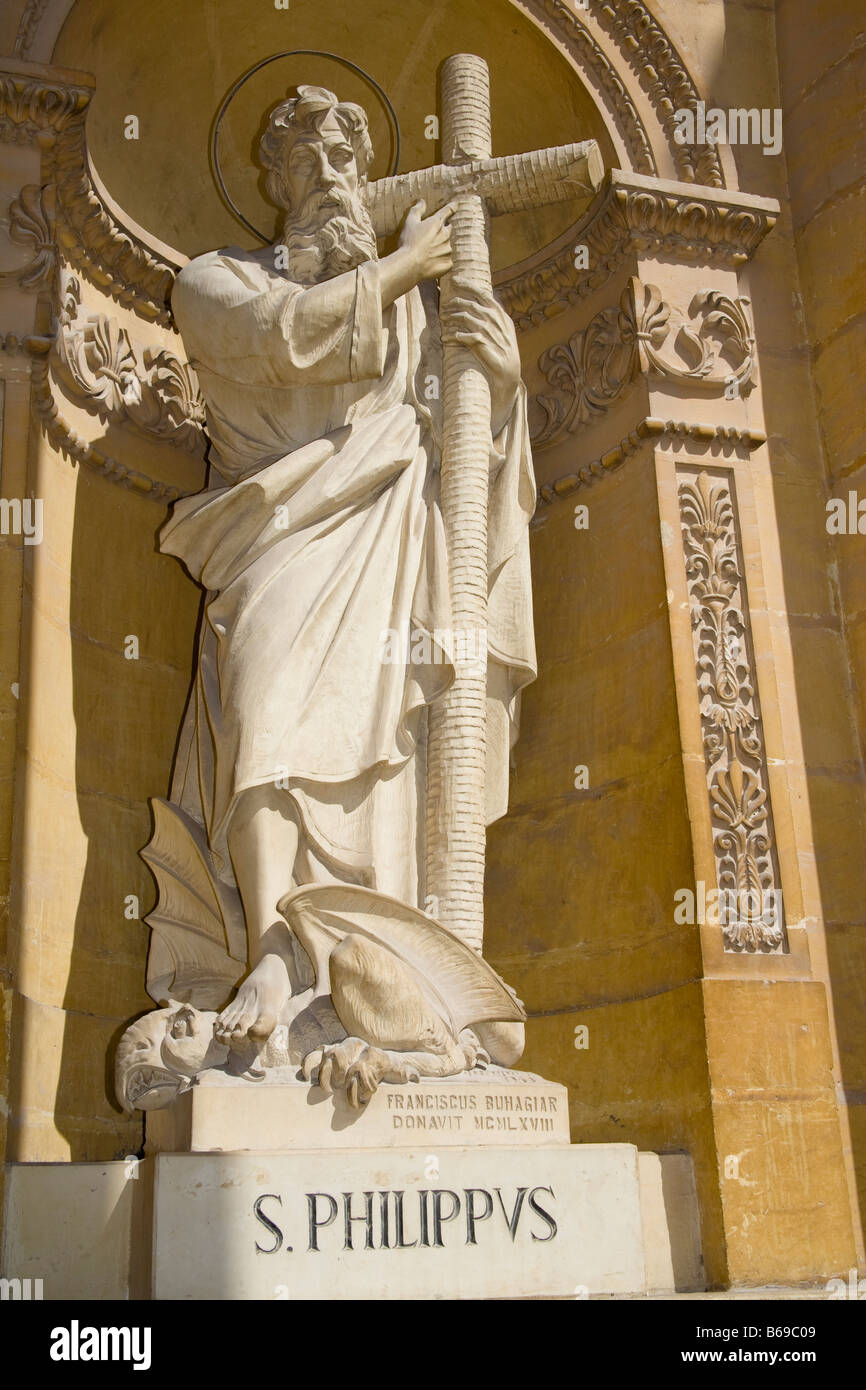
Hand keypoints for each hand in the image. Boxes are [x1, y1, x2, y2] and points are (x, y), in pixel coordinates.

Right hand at [399, 199, 454, 279]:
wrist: (410, 265)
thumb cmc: (408, 242)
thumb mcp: (410, 222)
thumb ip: (417, 210)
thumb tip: (422, 201)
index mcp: (437, 223)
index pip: (448, 211)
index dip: (452, 207)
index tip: (456, 205)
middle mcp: (446, 235)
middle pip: (448, 230)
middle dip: (442, 232)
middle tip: (430, 238)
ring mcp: (448, 250)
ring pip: (447, 246)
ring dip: (440, 247)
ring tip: (427, 254)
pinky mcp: (448, 263)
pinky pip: (446, 261)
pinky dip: (440, 261)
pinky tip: (430, 263)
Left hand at [443, 282, 521, 430]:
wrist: (508, 373)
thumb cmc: (501, 351)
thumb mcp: (500, 331)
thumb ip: (491, 316)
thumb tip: (480, 301)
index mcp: (501, 315)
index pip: (484, 295)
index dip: (469, 286)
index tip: (456, 280)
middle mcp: (496, 321)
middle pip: (473, 304)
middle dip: (457, 300)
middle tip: (444, 302)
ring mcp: (490, 333)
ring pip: (467, 317)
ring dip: (452, 317)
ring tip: (442, 319)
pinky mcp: (483, 345)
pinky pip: (464, 337)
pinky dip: (453, 337)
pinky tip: (445, 339)